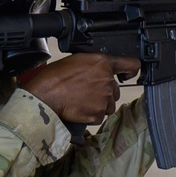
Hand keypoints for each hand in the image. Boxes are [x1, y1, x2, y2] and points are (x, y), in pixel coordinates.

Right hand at [19, 53, 140, 123]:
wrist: (44, 96)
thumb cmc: (54, 77)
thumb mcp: (76, 60)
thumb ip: (94, 64)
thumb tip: (99, 68)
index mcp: (102, 63)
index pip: (131, 64)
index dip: (131, 70)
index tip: (128, 74)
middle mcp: (107, 81)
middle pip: (115, 90)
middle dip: (104, 92)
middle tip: (86, 91)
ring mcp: (104, 98)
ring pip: (108, 105)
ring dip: (98, 105)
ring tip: (80, 100)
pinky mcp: (98, 114)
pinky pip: (99, 116)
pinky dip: (91, 115)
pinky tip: (79, 108)